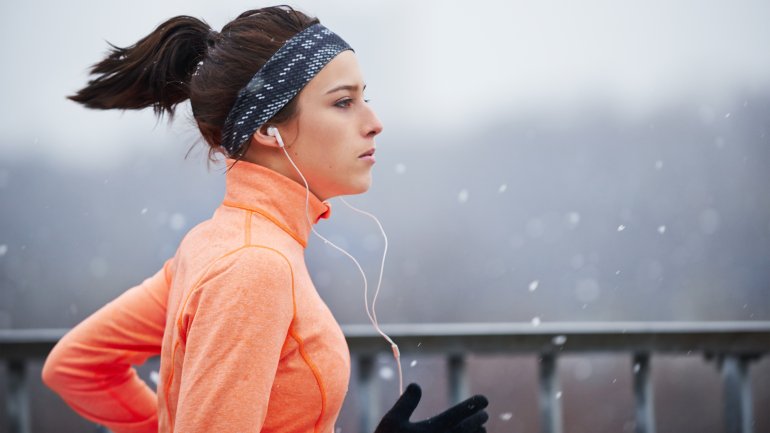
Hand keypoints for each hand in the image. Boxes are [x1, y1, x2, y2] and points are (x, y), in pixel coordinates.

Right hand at [374, 383, 488, 432]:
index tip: (484, 400)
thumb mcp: (392, 420)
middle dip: (478, 419)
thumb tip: (416, 385)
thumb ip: (406, 402)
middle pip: (470, 428)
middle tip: (484, 414)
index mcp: (433, 429)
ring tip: (480, 429)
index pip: (461, 413)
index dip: (474, 404)